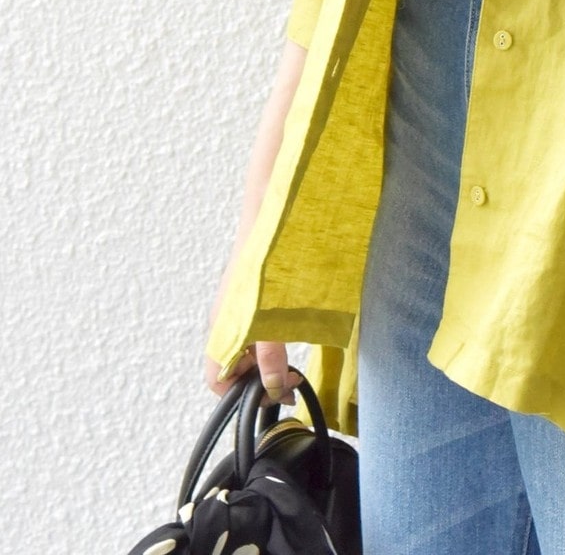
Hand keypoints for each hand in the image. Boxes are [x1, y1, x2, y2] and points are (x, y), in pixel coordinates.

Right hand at [206, 259, 301, 407]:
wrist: (270, 223)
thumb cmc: (264, 269)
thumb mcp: (271, 323)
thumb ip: (271, 359)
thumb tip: (274, 389)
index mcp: (219, 335)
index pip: (218, 383)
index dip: (243, 396)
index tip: (274, 394)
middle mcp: (221, 325)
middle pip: (233, 369)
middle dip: (259, 379)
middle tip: (291, 377)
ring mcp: (234, 311)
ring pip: (245, 350)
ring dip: (267, 360)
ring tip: (292, 357)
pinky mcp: (247, 298)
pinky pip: (253, 330)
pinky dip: (269, 340)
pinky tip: (288, 332)